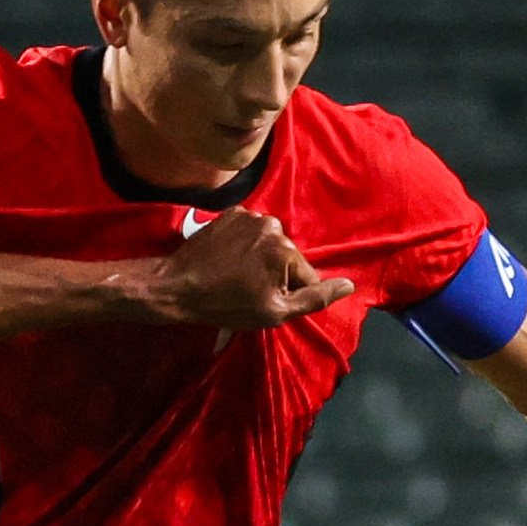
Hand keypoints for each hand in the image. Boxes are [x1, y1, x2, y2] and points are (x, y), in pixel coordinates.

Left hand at [133, 209, 354, 331]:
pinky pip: (249, 233)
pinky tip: (227, 262)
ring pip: (268, 245)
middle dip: (275, 276)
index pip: (306, 277)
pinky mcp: (230, 213)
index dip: (290, 294)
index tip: (266, 302)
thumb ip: (314, 298)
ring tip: (235, 277)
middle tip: (248, 292)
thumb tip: (349, 285)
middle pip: (287, 258)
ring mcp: (249, 215)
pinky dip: (243, 247)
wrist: (177, 286)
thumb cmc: (226, 305)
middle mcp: (272, 224)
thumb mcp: (274, 312)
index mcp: (285, 248)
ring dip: (259, 261)